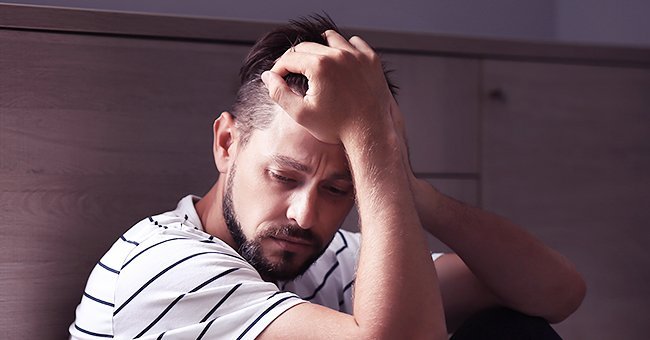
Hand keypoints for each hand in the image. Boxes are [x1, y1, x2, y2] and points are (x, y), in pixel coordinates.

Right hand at [261, 30, 393, 143]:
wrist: (371, 133)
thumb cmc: (337, 127)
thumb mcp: (301, 114)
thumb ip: (279, 93)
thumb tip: (268, 76)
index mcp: (319, 65)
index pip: (289, 58)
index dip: (279, 68)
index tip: (277, 78)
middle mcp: (339, 54)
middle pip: (307, 46)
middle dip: (295, 59)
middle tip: (292, 73)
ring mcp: (358, 55)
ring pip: (330, 39)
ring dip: (318, 49)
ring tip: (314, 65)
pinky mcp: (371, 59)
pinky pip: (354, 43)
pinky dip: (344, 48)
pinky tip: (339, 63)